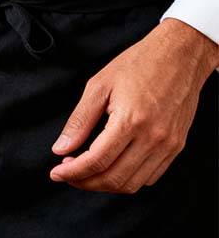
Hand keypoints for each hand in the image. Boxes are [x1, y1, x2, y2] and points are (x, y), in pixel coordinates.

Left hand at [49, 19, 218, 192]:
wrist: (181, 53)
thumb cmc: (141, 63)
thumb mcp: (99, 86)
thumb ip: (79, 121)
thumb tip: (61, 148)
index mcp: (131, 120)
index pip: (96, 161)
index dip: (72, 173)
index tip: (56, 173)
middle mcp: (153, 136)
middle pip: (113, 179)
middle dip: (84, 182)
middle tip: (68, 173)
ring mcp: (168, 143)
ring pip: (132, 184)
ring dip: (104, 184)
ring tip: (87, 171)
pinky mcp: (176, 145)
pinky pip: (149, 176)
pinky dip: (127, 179)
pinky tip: (112, 166)